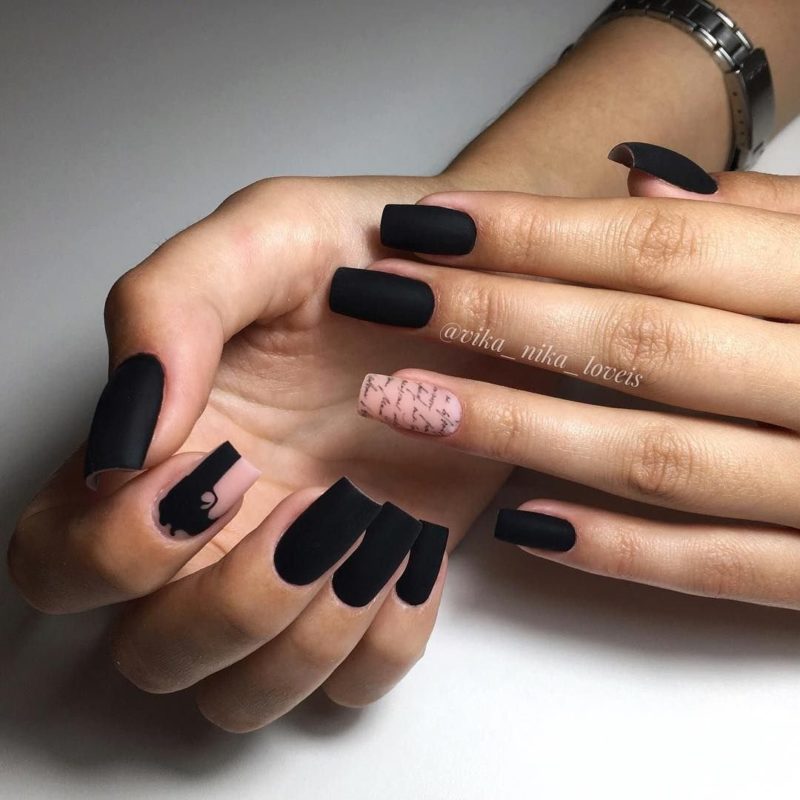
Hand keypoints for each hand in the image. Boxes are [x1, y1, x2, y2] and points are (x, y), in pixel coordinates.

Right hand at [8, 173, 529, 730]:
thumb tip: (127, 437)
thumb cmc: (356, 255)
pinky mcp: (374, 588)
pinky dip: (381, 645)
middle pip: (153, 656)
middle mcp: (214, 530)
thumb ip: (168, 311)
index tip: (221, 465)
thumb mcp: (257, 239)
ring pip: (244, 694)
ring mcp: (297, 570)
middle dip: (228, 610)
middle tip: (311, 510)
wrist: (472, 284)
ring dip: (309, 637)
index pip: (61, 563)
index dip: (120, 549)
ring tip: (372, 524)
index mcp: (159, 453)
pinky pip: (353, 686)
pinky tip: (411, 553)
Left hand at [333, 143, 799, 609]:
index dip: (531, 232)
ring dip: (518, 429)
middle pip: (637, 339)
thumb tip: (636, 180)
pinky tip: (519, 527)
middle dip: (496, 317)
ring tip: (408, 406)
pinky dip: (617, 550)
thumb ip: (764, 214)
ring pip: (657, 455)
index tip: (426, 222)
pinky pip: (718, 567)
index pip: (657, 244)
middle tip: (383, 303)